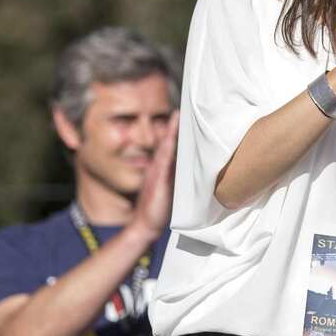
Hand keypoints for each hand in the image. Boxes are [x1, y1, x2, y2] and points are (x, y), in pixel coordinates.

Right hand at [131, 110, 178, 239]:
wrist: (145, 225)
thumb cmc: (158, 208)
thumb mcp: (170, 189)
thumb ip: (176, 177)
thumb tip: (191, 167)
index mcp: (161, 168)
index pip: (170, 146)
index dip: (176, 131)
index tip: (183, 116)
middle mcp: (158, 168)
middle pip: (167, 143)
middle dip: (174, 126)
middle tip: (182, 109)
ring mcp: (157, 174)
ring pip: (165, 149)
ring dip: (171, 134)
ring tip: (177, 117)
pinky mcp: (158, 183)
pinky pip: (163, 164)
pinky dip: (167, 152)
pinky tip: (171, 142)